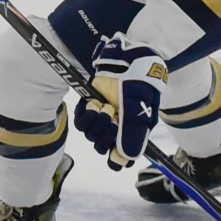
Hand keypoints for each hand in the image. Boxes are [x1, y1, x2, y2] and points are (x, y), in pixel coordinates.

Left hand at [72, 34, 168, 169]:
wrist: (127, 60)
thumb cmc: (139, 85)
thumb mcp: (139, 110)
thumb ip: (133, 135)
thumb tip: (125, 160)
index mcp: (133, 132)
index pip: (120, 159)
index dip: (116, 160)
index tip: (114, 154)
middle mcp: (116, 128)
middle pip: (103, 147)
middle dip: (106, 134)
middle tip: (113, 116)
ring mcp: (102, 118)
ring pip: (91, 136)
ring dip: (96, 123)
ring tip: (105, 107)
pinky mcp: (89, 107)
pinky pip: (81, 122)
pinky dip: (86, 115)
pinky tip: (94, 104)